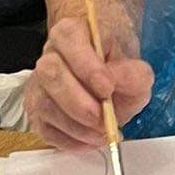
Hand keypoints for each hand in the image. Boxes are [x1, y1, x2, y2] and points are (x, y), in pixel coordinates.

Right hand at [24, 17, 153, 149]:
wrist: (109, 81)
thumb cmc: (119, 70)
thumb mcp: (137, 69)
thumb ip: (133, 74)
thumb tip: (115, 82)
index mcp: (71, 34)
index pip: (69, 40)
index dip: (86, 66)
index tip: (107, 88)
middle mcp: (49, 56)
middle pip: (50, 74)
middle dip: (78, 103)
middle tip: (103, 119)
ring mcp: (39, 86)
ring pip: (44, 105)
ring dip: (76, 126)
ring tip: (103, 133)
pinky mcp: (37, 113)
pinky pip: (45, 129)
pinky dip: (70, 140)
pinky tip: (91, 140)